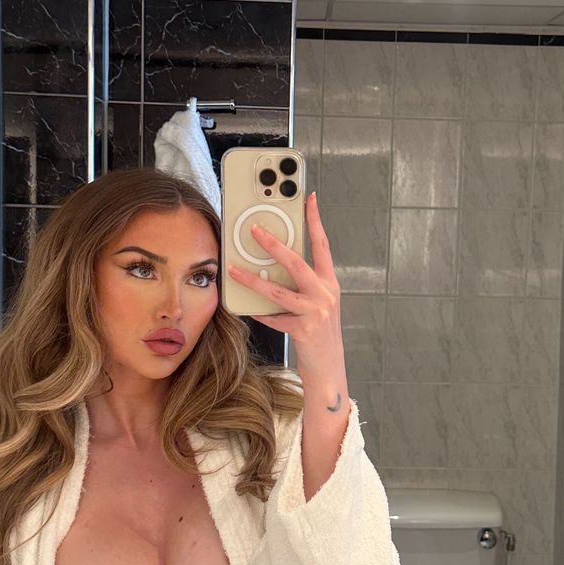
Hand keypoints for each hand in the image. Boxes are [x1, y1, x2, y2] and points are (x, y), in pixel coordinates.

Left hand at [226, 190, 343, 369]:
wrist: (328, 366)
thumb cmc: (319, 332)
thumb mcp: (317, 302)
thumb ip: (301, 283)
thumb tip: (272, 265)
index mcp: (329, 282)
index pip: (322, 244)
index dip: (316, 220)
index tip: (309, 198)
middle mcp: (325, 293)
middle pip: (297, 262)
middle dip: (273, 244)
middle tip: (255, 230)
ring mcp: (316, 312)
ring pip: (278, 291)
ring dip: (253, 280)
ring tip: (234, 270)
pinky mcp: (304, 330)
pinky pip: (274, 318)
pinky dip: (260, 313)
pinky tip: (249, 309)